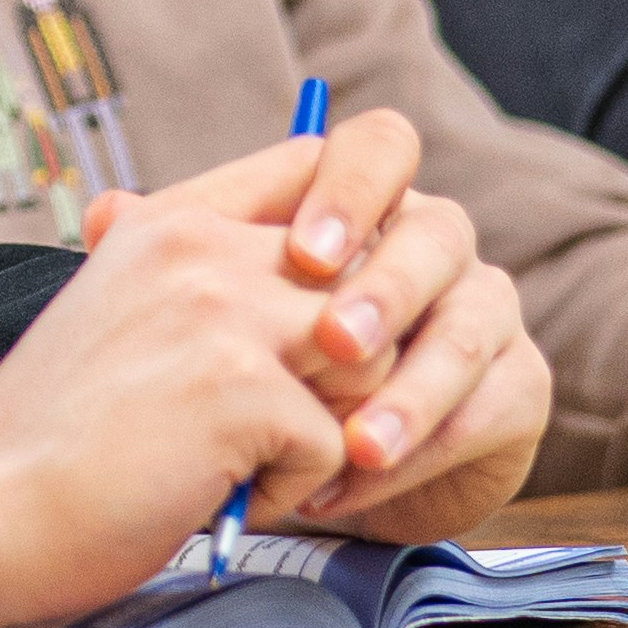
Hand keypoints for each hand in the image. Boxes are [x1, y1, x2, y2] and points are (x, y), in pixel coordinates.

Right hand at [0, 113, 550, 627]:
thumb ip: (203, 284)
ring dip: (324, 429)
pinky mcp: (243, 390)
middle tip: (279, 429)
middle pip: (366, 281)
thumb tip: (325, 281)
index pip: (319, 166)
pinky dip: (288, 491)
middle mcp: (200, 249)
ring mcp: (223, 314)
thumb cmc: (51, 443)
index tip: (327, 317)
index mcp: (170, 223)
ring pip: (371, 360)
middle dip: (346, 368)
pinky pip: (339, 443)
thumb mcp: (122, 316)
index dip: (354, 237)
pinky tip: (217, 497)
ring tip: (244, 464)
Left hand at [89, 107, 543, 531]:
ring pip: (469, 329)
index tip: (302, 253)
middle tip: (333, 343)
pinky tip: (359, 480)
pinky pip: (487, 408)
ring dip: (409, 390)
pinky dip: (422, 449)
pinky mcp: (518, 389)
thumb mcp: (216, 318)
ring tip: (351, 443)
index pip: (380, 148)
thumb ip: (177, 259)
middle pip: (438, 231)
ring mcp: (485, 313)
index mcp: (369, 205)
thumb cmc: (263, 383)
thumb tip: (109, 212)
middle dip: (386, 289)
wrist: (321, 480)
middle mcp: (435, 245)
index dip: (350, 188)